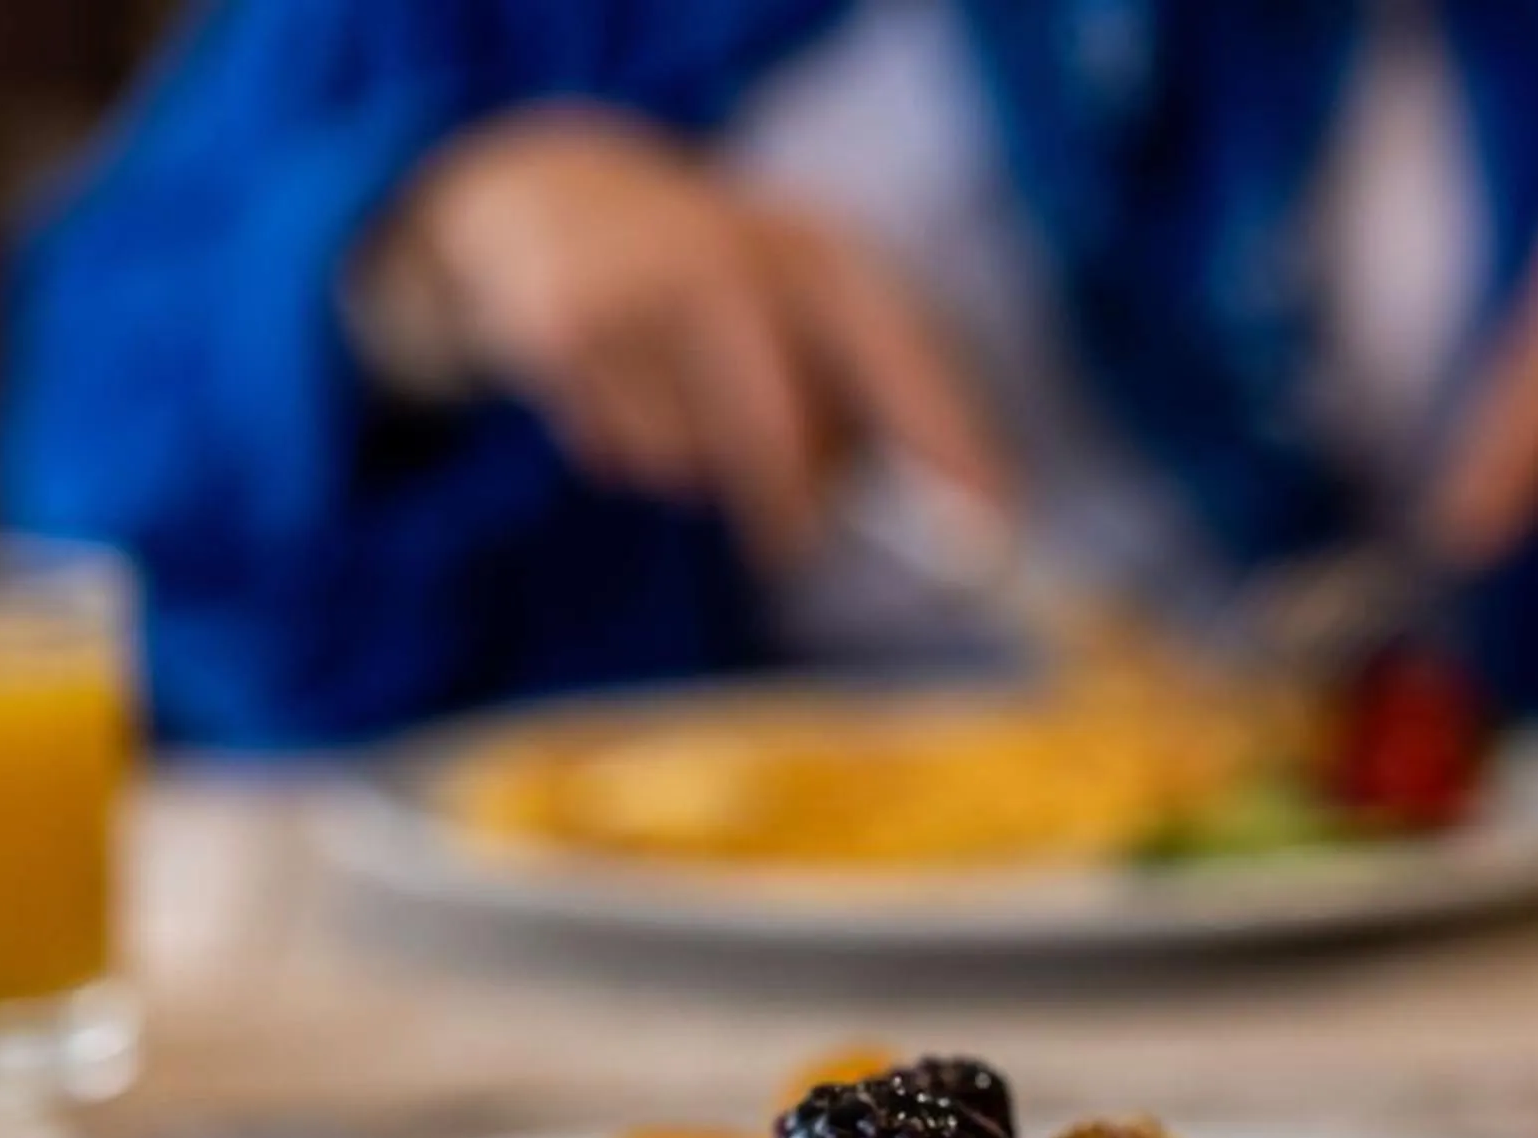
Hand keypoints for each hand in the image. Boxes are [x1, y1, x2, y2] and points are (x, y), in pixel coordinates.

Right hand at [362, 106, 1008, 562]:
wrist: (547, 189)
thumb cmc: (702, 275)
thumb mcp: (789, 298)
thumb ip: (855, 391)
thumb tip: (922, 516)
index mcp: (811, 249)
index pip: (900, 350)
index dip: (947, 441)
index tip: (990, 524)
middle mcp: (735, 260)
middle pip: (784, 433)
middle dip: (791, 506)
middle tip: (792, 546)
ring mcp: (644, 292)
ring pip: (693, 461)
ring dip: (692, 468)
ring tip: (674, 401)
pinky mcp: (567, 331)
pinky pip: (621, 452)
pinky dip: (623, 449)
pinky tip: (614, 386)